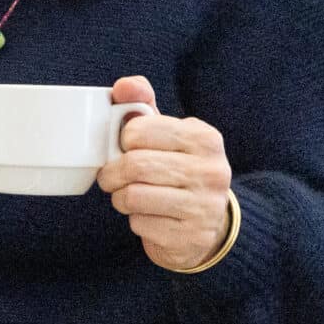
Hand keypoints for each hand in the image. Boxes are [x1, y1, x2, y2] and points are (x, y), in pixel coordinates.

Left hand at [96, 76, 233, 270]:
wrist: (209, 224)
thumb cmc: (178, 170)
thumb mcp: (167, 135)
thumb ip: (143, 106)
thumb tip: (123, 86)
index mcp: (204, 138)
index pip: (138, 130)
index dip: (122, 140)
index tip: (125, 148)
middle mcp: (211, 171)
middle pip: (134, 165)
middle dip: (112, 173)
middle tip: (111, 177)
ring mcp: (205, 206)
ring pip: (133, 196)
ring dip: (120, 198)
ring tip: (129, 196)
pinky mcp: (192, 236)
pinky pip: (140, 224)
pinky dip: (135, 221)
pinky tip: (149, 217)